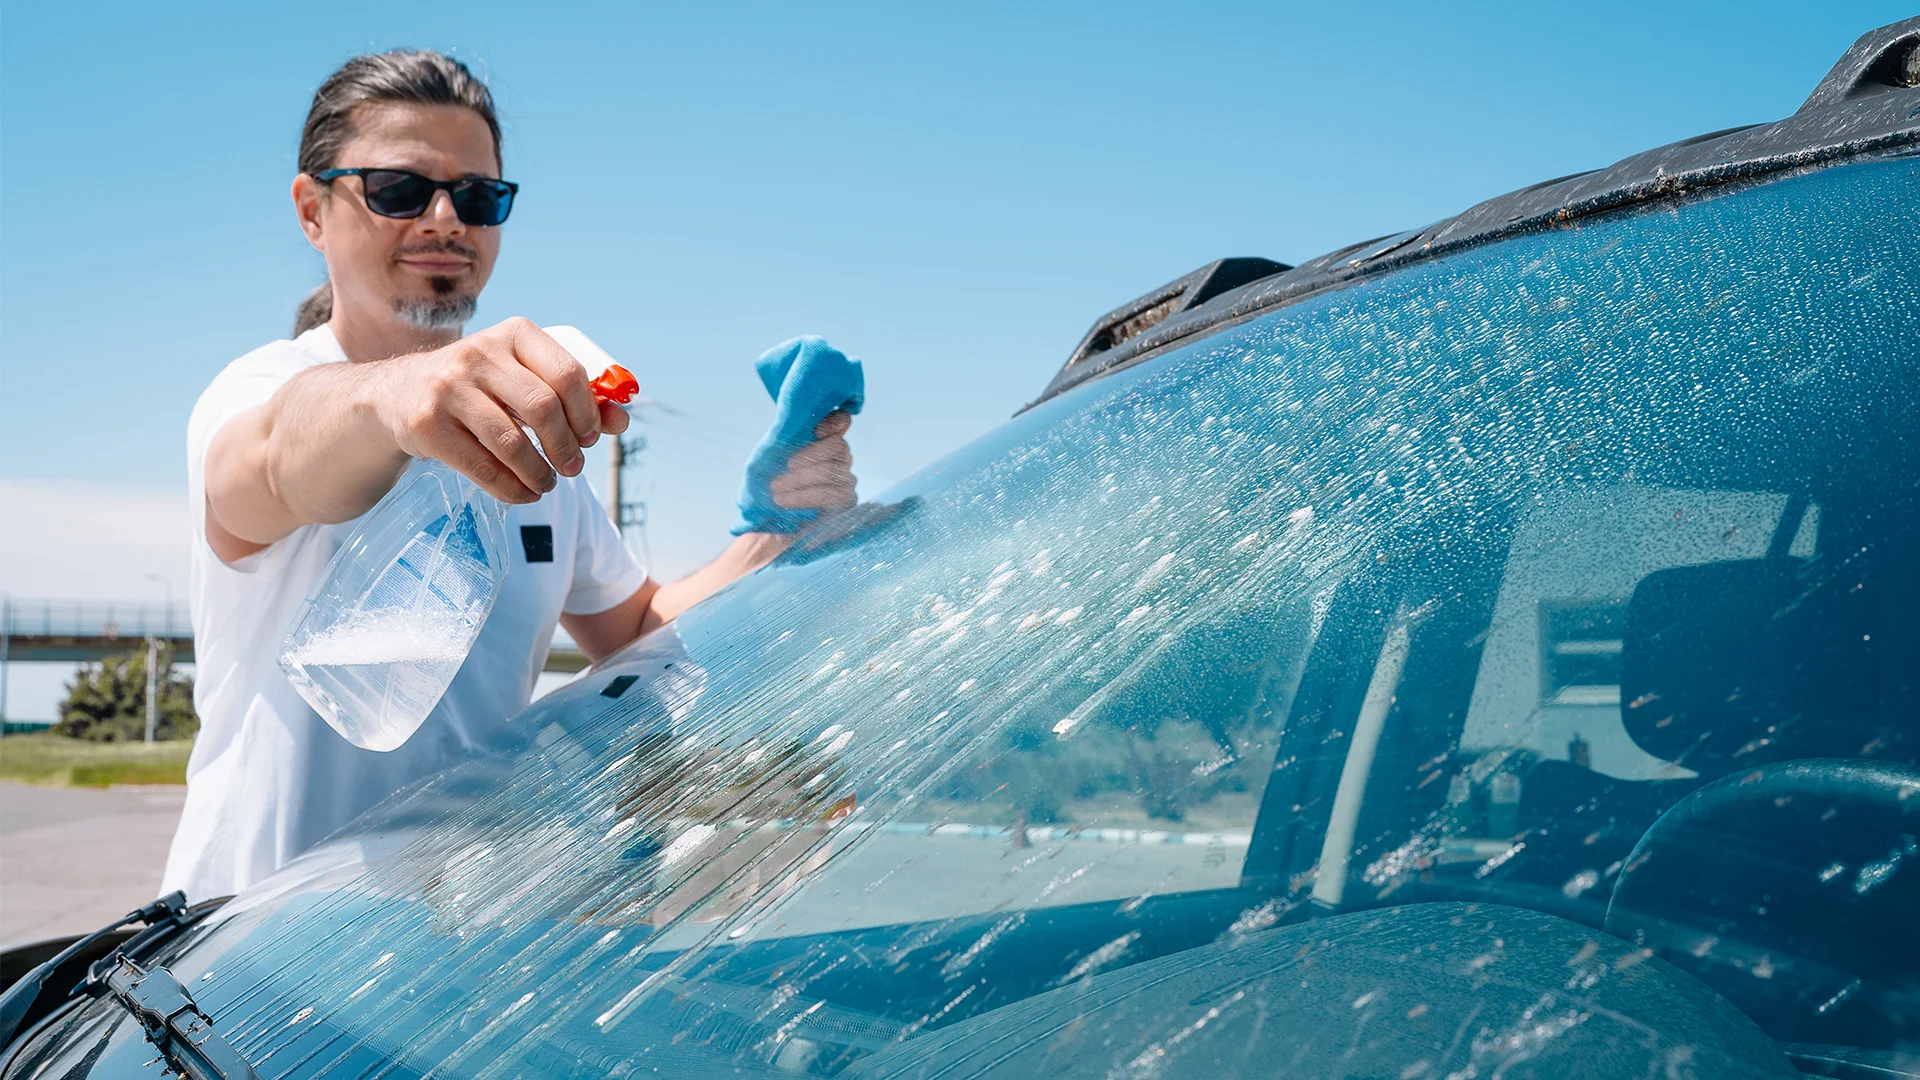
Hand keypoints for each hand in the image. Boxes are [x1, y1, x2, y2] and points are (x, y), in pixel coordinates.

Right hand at [372, 317, 630, 502]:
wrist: (399, 393)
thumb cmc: (481, 387)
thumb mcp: (524, 379)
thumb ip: (575, 397)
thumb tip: (621, 420)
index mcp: (514, 334)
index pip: (568, 373)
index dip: (588, 412)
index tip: (591, 438)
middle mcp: (479, 353)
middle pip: (543, 408)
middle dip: (566, 446)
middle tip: (573, 468)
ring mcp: (448, 387)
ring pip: (511, 442)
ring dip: (539, 473)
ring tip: (547, 484)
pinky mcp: (427, 424)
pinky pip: (482, 466)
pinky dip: (511, 489)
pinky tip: (524, 493)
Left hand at [769, 411, 856, 517]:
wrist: (774, 524)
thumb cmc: (774, 487)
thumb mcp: (773, 462)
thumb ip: (783, 445)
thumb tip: (785, 432)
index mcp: (824, 442)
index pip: (841, 421)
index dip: (833, 421)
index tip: (815, 430)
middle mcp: (841, 459)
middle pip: (839, 445)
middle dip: (811, 454)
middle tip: (787, 465)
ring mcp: (847, 481)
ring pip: (831, 471)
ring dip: (800, 479)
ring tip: (776, 488)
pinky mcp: (847, 503)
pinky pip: (828, 495)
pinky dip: (802, 496)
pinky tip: (784, 500)